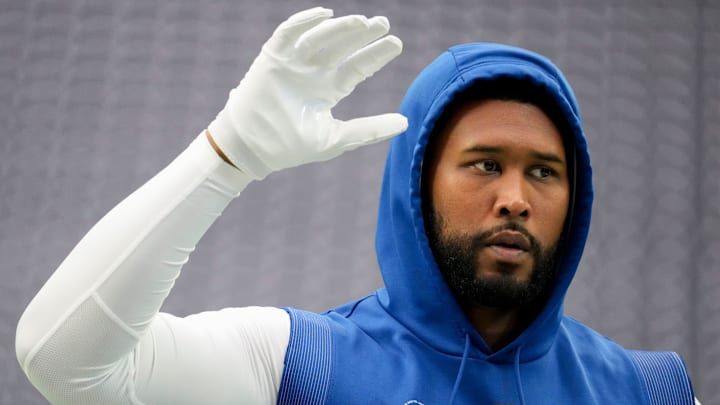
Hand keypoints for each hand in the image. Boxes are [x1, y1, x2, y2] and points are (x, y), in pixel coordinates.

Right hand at [207, 7, 407, 178]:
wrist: (250, 149)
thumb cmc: (290, 146)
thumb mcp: (335, 139)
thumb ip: (369, 130)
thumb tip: (406, 122)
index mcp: (329, 89)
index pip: (357, 66)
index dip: (376, 55)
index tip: (396, 44)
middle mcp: (314, 72)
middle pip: (343, 46)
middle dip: (362, 34)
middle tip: (383, 23)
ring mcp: (293, 63)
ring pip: (321, 37)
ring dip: (340, 28)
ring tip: (361, 22)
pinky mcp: (272, 58)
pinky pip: (288, 32)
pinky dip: (304, 21)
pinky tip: (325, 15)